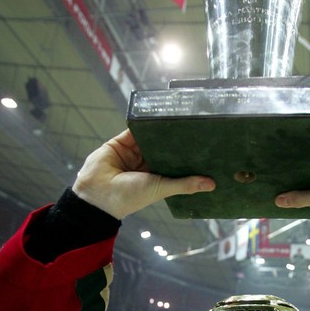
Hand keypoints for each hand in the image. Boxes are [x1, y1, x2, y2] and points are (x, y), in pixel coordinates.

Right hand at [73, 129, 214, 218]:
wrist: (98, 193)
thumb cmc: (130, 197)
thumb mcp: (161, 189)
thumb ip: (185, 184)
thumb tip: (212, 184)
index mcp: (158, 177)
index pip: (176, 163)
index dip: (189, 157)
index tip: (207, 148)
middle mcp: (147, 164)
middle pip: (166, 148)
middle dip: (178, 140)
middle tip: (199, 126)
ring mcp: (134, 152)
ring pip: (152, 136)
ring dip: (163, 128)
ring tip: (181, 116)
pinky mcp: (122, 141)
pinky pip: (135, 128)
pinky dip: (145, 121)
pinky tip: (158, 113)